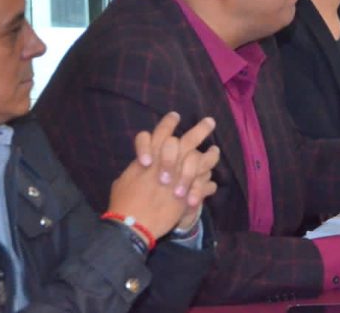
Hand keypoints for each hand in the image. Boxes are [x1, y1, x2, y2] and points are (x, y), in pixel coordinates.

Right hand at [108, 112, 219, 239]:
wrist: (133, 224)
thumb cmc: (123, 201)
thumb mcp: (125, 179)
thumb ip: (135, 170)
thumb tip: (139, 169)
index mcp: (150, 156)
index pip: (161, 132)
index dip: (168, 123)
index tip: (176, 116)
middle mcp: (167, 161)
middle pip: (187, 140)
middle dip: (200, 129)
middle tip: (210, 122)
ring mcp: (179, 176)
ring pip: (199, 159)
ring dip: (210, 154)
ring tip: (215, 151)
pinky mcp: (186, 193)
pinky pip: (203, 183)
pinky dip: (208, 182)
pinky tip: (212, 181)